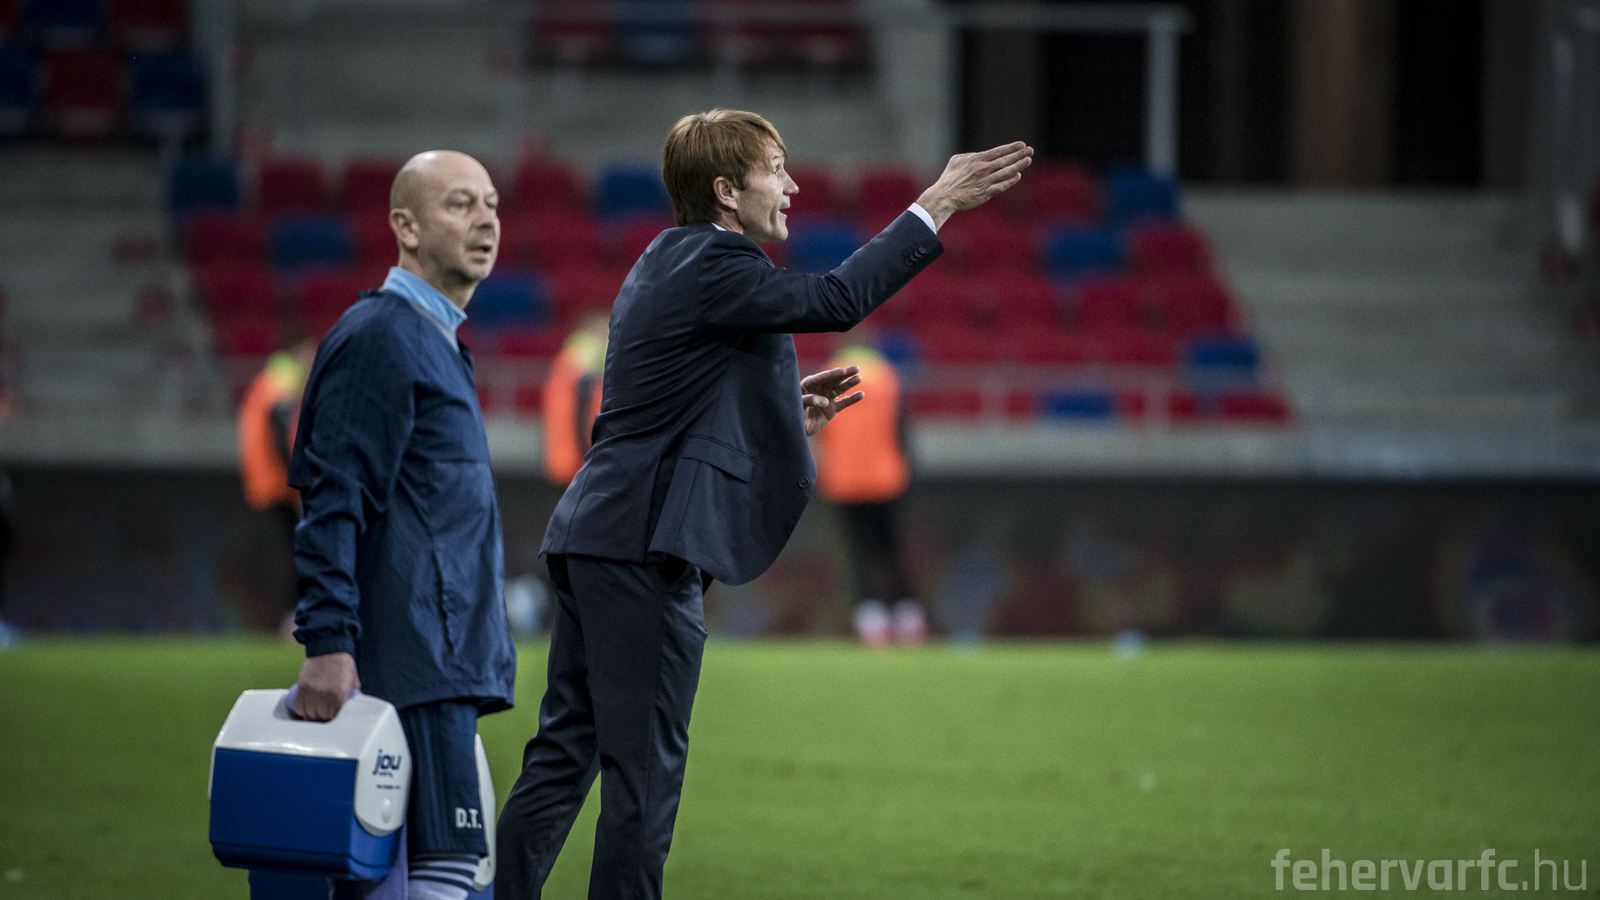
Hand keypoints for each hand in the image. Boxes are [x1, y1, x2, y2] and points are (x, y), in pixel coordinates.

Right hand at [294, 652, 359, 720]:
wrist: (329, 650)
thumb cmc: (343, 665)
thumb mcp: (353, 683)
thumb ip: (350, 697)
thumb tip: (349, 708)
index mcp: (339, 696)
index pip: (335, 717)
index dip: (335, 716)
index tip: (335, 714)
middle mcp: (324, 697)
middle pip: (321, 716)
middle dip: (325, 714)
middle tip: (327, 708)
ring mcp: (311, 693)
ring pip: (309, 713)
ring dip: (313, 712)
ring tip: (318, 707)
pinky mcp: (302, 689)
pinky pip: (300, 708)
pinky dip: (303, 709)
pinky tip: (309, 705)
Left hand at [800, 365, 864, 435]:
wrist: (794, 429)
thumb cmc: (792, 414)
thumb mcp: (798, 405)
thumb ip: (810, 400)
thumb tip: (826, 401)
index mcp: (809, 384)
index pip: (823, 377)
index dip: (833, 374)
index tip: (843, 371)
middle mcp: (819, 389)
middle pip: (834, 380)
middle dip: (845, 374)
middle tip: (856, 368)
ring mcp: (827, 399)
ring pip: (840, 389)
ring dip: (849, 384)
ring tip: (859, 378)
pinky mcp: (832, 410)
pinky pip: (844, 403)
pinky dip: (852, 399)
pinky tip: (861, 394)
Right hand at [915, 141, 1034, 229]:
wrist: (944, 196)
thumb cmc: (949, 178)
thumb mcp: (957, 160)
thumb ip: (971, 156)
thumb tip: (982, 155)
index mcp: (976, 160)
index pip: (998, 151)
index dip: (1011, 148)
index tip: (1022, 144)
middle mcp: (983, 169)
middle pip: (1005, 160)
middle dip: (1019, 155)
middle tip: (1030, 150)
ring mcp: (985, 182)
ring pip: (1006, 172)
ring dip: (1018, 166)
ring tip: (1028, 160)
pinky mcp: (985, 193)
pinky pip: (1001, 186)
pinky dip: (1010, 181)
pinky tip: (1018, 176)